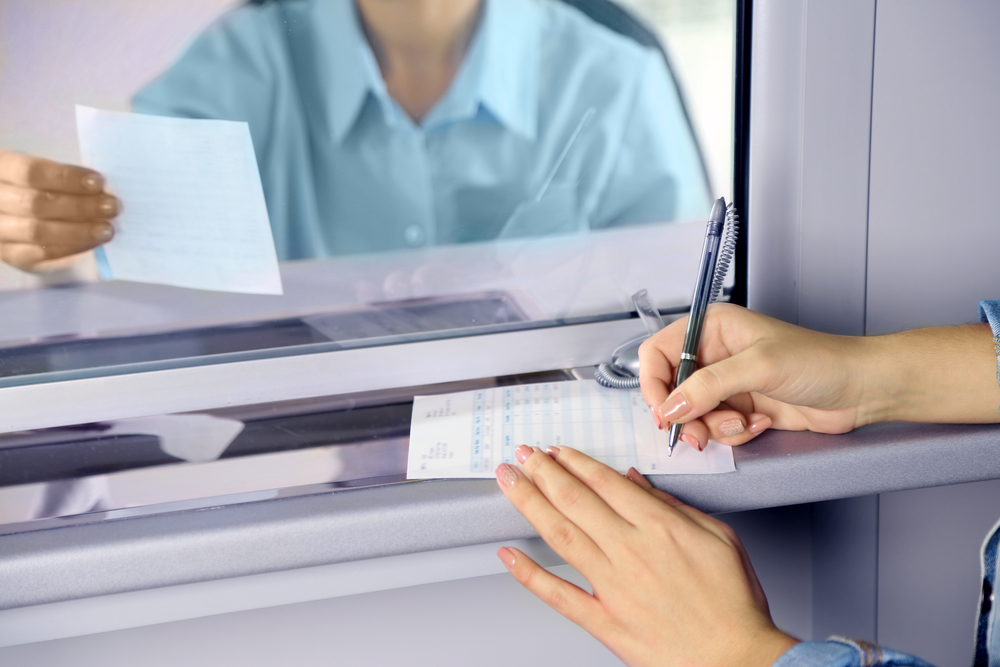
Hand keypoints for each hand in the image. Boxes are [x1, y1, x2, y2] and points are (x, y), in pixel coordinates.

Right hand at [0, 149, 117, 270]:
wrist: (12, 211)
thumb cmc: (35, 184)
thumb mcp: (39, 171)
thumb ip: (62, 176)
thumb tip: (100, 187)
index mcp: (0, 169)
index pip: (30, 172)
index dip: (66, 178)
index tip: (98, 182)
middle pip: (35, 204)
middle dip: (79, 206)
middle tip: (111, 206)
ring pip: (37, 232)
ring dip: (78, 230)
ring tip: (107, 228)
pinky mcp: (10, 254)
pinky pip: (40, 254)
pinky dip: (71, 247)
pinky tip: (93, 242)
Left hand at [496, 445, 797, 666]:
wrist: (737, 659)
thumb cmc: (732, 602)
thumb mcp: (719, 536)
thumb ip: (673, 505)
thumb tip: (637, 483)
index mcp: (659, 526)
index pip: (604, 482)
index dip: (574, 462)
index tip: (556, 450)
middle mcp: (630, 551)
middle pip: (574, 500)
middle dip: (543, 472)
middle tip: (523, 455)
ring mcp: (613, 587)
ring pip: (560, 535)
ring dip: (530, 503)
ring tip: (510, 482)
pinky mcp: (604, 621)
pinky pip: (558, 594)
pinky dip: (529, 573)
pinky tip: (509, 554)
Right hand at [638, 303, 998, 450]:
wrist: (861, 390)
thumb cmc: (821, 361)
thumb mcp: (758, 367)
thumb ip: (708, 386)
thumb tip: (670, 407)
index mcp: (711, 327)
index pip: (658, 353)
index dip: (654, 384)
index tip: (664, 412)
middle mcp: (714, 354)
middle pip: (671, 390)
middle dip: (686, 415)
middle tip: (699, 432)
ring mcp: (727, 383)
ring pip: (693, 415)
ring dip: (715, 427)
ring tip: (743, 424)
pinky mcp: (740, 408)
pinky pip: (717, 429)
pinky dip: (734, 434)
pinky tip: (760, 424)